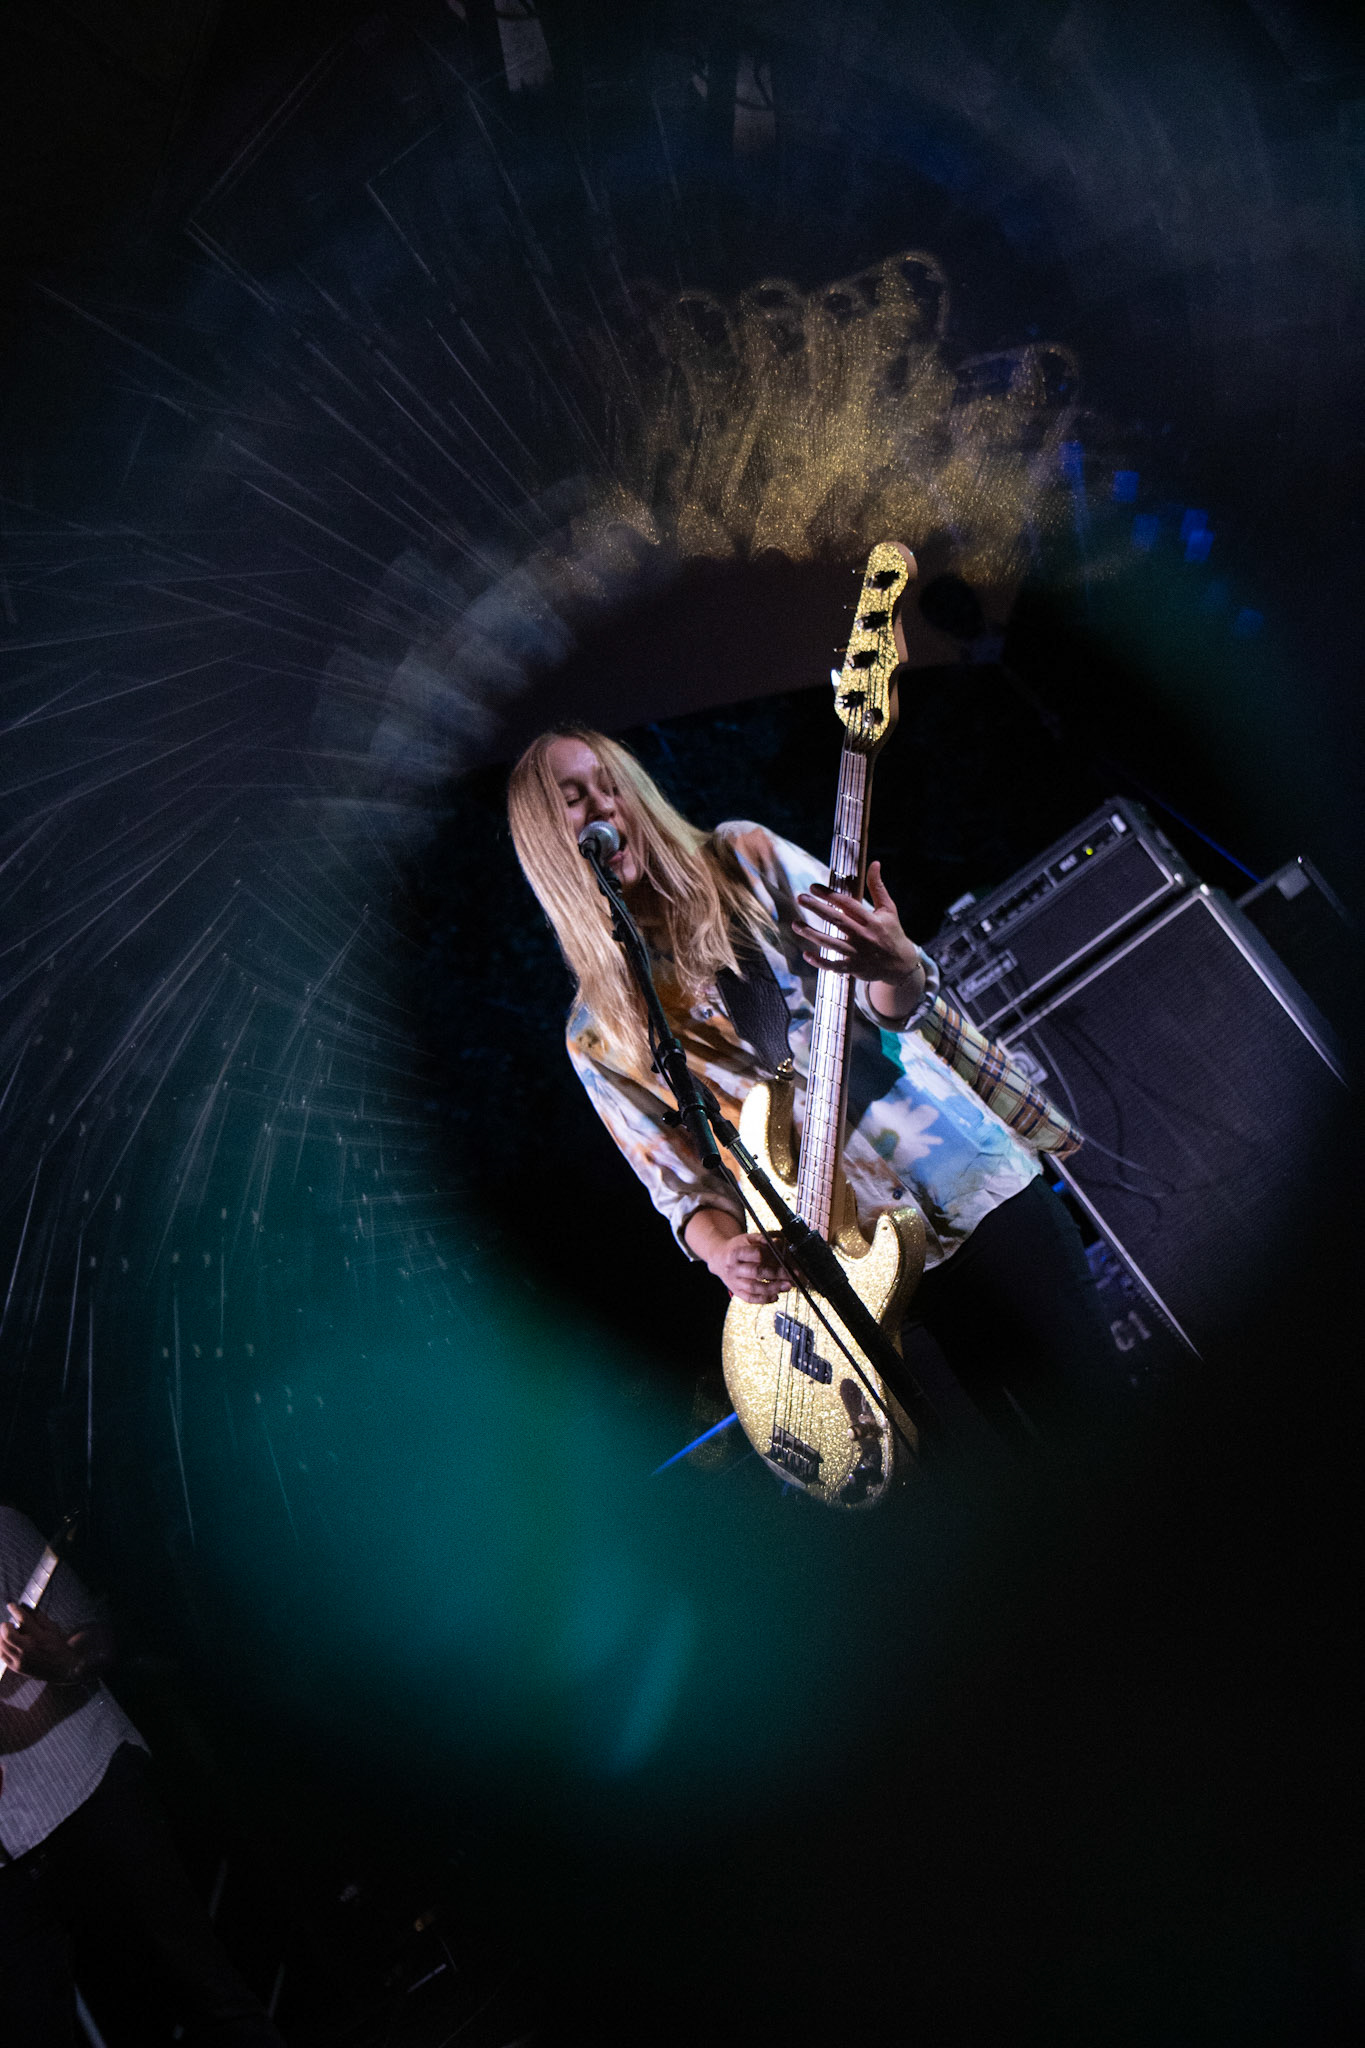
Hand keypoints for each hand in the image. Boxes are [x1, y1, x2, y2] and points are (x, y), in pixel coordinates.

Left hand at [0, 1603, 90, 1685]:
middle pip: (7, 1634)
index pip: (23, 1620)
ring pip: (1, 1645)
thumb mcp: (53, 1629)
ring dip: (1, 1636)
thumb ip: (40, 1618)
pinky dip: (0, 1647)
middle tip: (7, 1623)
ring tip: (6, 1632)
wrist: (62, 1669)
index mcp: (39, 1637)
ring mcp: (20, 1660)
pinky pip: (1, 1655)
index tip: (11, 1606)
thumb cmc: (58, 1647)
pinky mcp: (16, 1668)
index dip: (15, 1610)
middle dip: (5, 1625)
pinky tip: (4, 1643)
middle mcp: (28, 1649)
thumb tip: (27, 1609)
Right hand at [708, 1231, 786, 1304]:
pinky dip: (764, 1299)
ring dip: (773, 1288)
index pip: (756, 1254)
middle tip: (792, 1275)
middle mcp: (733, 1268)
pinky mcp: (737, 1292)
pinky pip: (751, 1299)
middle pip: (757, 1272)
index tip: (784, 1258)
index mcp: (736, 1252)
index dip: (772, 1256)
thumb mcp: (747, 1238)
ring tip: (788, 1286)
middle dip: (777, 1274)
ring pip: (754, 1288)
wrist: (719, 1258)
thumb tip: (779, 1243)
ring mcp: (734, 1282)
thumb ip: (763, 1240)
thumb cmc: (737, 1248)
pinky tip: (775, 1296)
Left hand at [793, 861, 925, 1019]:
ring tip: (795, 924)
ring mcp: (858, 953)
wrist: (901, 965)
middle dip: (817, 908)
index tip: (813, 887)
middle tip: (800, 898)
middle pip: (837, 920)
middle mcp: (864, 936)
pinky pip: (834, 966)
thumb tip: (874, 863)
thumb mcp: (889, 909)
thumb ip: (878, 887)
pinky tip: (806, 954)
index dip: (830, 895)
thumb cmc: (892, 933)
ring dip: (812, 934)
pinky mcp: (854, 968)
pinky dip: (820, 962)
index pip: (848, 904)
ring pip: (831, 943)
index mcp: (871, 920)